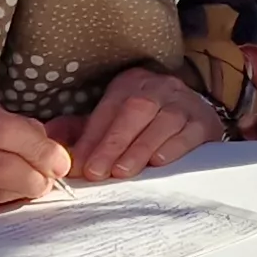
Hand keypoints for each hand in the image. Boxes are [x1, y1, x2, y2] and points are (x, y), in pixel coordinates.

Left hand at [47, 66, 221, 181]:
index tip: (79, 166)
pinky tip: (159, 162)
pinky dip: (174, 147)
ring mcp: (185, 103)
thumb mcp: (113, 122)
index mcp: (132, 84)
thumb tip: (51, 137)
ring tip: (123, 171)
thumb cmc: (146, 126)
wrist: (196, 118)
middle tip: (98, 172)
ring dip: (141, 147)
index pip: (109, 109)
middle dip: (115, 142)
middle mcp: (160, 87)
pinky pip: (191, 132)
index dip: (93, 138)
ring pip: (164, 120)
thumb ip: (83, 132)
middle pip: (137, 109)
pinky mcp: (205, 122)